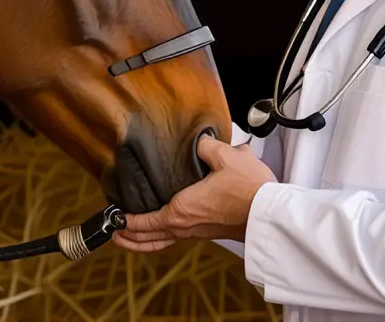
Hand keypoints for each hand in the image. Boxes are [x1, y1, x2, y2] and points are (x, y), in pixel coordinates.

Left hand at [112, 135, 276, 252]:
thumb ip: (206, 146)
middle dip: (128, 237)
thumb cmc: (249, 190)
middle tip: (113, 234)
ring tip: (131, 239)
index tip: (114, 218)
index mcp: (182, 210)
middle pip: (149, 238)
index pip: (145, 221)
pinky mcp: (209, 233)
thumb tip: (198, 142)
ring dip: (144, 242)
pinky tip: (166, 230)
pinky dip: (162, 238)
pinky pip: (177, 239)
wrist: (271, 214)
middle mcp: (186, 226)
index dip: (126, 221)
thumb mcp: (226, 157)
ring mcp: (198, 232)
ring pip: (163, 242)